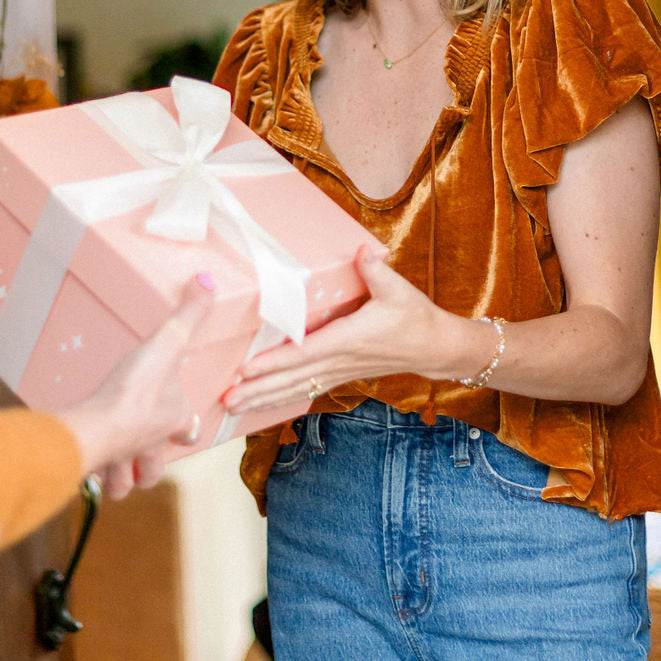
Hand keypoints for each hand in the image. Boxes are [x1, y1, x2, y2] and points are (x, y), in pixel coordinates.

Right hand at [58, 275, 213, 498]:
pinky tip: (81, 467)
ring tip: (113, 468)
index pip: (188, 432)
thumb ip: (188, 314)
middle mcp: (149, 446)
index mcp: (172, 420)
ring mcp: (120, 460)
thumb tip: (210, 280)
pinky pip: (90, 479)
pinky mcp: (91, 465)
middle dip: (149, 468)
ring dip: (121, 480)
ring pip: (123, 484)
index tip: (185, 428)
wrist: (98, 426)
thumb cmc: (137, 391)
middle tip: (141, 456)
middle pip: (153, 471)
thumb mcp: (167, 343)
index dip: (187, 430)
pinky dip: (88, 477)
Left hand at [224, 247, 447, 414]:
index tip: (246, 370)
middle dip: (257, 390)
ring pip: (295, 389)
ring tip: (233, 408)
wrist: (434, 348)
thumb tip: (362, 251)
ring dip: (263, 400)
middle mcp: (339, 361)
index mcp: (347, 339)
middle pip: (291, 379)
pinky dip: (281, 399)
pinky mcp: (341, 376)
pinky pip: (306, 390)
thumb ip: (376, 271)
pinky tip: (262, 406)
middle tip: (226, 399)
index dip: (273, 363)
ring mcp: (339, 372)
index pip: (303, 353)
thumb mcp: (399, 290)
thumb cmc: (416, 318)